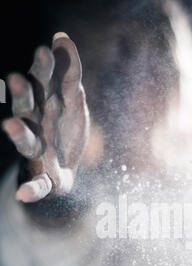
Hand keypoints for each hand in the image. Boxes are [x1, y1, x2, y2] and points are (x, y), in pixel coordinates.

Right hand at [2, 32, 88, 202]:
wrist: (68, 165)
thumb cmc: (65, 128)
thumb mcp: (73, 101)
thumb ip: (70, 73)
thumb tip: (62, 38)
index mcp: (43, 106)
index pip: (40, 84)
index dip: (42, 70)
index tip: (46, 51)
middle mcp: (36, 127)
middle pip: (25, 109)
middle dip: (22, 95)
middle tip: (17, 78)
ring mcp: (39, 152)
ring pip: (26, 143)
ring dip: (19, 134)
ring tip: (11, 125)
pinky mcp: (46, 179)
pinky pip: (37, 185)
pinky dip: (29, 189)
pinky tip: (21, 194)